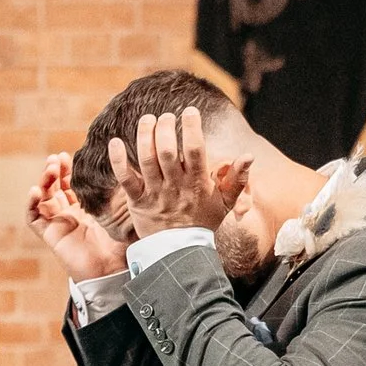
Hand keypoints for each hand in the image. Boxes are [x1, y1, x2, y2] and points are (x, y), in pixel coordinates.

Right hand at [25, 153, 126, 282]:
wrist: (113, 270)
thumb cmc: (122, 245)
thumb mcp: (124, 213)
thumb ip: (123, 194)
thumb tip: (129, 168)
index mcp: (86, 211)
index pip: (70, 185)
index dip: (66, 171)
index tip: (67, 156)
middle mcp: (69, 216)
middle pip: (54, 188)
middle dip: (54, 171)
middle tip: (56, 158)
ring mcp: (58, 225)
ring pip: (42, 199)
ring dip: (43, 181)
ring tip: (50, 168)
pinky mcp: (50, 235)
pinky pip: (33, 218)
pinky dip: (31, 203)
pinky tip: (35, 190)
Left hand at [105, 109, 251, 240]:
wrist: (180, 254)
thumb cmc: (203, 222)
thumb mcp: (226, 203)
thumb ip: (238, 179)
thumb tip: (250, 156)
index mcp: (197, 183)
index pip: (194, 149)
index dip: (192, 127)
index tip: (190, 111)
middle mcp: (175, 186)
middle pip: (167, 150)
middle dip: (164, 127)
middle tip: (166, 116)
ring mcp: (155, 193)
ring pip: (146, 159)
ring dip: (144, 135)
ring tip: (147, 119)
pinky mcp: (137, 201)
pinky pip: (125, 178)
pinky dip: (118, 159)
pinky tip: (115, 142)